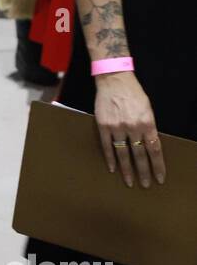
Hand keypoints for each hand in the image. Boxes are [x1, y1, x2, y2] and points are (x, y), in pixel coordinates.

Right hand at [94, 72, 165, 186]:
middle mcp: (133, 127)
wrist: (114, 80)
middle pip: (139, 155)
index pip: (155, 149)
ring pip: (123, 154)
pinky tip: (113, 168)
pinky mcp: (103, 126)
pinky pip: (107, 146)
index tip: (159, 178)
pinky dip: (110, 159)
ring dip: (127, 170)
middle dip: (144, 172)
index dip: (158, 165)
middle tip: (146, 185)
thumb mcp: (147, 108)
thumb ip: (149, 127)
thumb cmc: (133, 93)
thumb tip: (150, 145)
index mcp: (147, 122)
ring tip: (129, 182)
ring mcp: (117, 127)